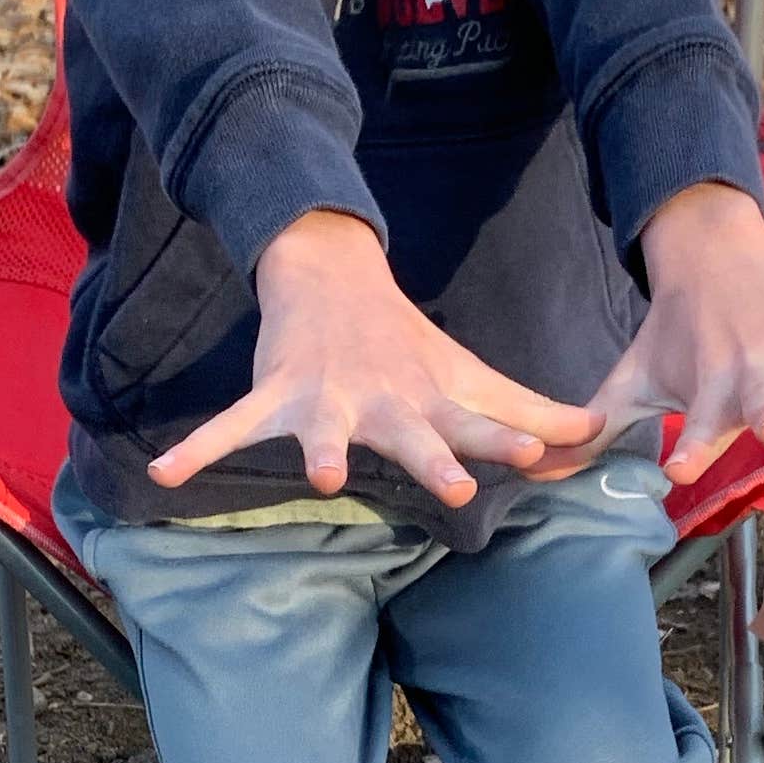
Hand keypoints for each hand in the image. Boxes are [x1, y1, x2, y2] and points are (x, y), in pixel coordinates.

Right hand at [145, 209, 602, 505]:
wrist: (332, 276)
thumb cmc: (410, 344)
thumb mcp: (469, 377)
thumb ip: (529, 412)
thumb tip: (597, 435)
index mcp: (432, 401)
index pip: (478, 424)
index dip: (508, 439)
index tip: (540, 455)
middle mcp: (384, 401)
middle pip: (413, 434)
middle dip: (432, 458)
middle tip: (454, 486)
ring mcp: (328, 397)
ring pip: (323, 428)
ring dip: (320, 449)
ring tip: (320, 476)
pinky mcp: (277, 393)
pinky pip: (233, 425)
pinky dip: (198, 447)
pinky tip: (166, 475)